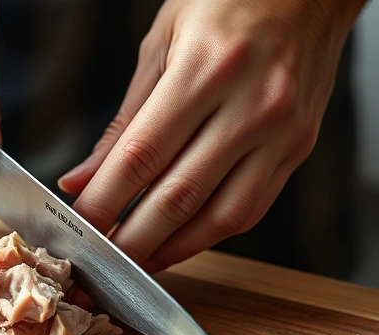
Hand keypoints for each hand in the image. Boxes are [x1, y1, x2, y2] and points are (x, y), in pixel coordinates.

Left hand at [59, 0, 365, 272]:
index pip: (141, 157)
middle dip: (131, 241)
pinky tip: (180, 243)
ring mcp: (282, 131)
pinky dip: (210, 234)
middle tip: (98, 265)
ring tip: (136, 263)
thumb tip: (82, 179)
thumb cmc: (229, 1)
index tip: (78, 230)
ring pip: (221, 216)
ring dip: (173, 251)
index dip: (104, 203)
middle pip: (178, 196)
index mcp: (207, 69)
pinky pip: (252, 208)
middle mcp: (251, 104)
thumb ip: (123, 121)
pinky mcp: (299, 148)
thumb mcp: (161, 43)